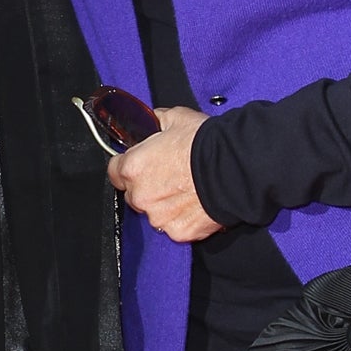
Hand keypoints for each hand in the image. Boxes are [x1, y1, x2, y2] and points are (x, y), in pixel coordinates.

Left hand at [107, 105, 224, 243]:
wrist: (235, 169)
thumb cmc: (206, 144)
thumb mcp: (176, 118)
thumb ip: (156, 122)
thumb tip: (153, 121)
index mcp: (134, 167)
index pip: (114, 171)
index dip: (128, 167)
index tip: (140, 166)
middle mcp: (141, 196)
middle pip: (134, 195)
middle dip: (148, 187)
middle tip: (171, 176)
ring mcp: (159, 217)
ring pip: (155, 213)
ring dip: (166, 205)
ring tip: (188, 190)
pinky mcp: (179, 232)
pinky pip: (175, 227)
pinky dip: (184, 218)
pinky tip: (197, 204)